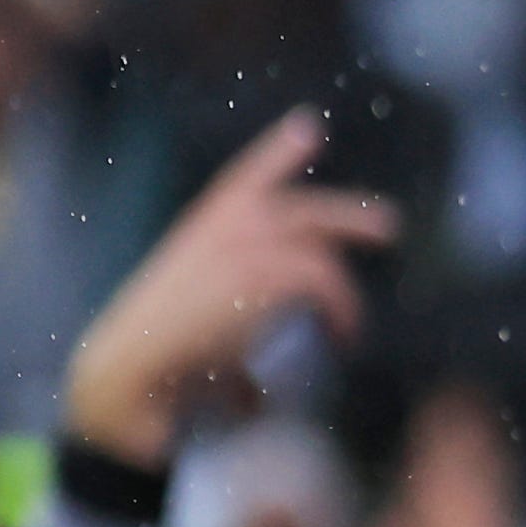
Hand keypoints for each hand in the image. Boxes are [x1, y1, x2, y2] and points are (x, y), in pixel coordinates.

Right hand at [58, 111, 398, 470]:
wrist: (137, 363)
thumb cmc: (162, 358)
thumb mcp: (198, 326)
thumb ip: (234, 341)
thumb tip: (258, 401)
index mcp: (205, 226)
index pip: (247, 174)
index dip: (278, 149)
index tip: (307, 124)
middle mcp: (227, 224)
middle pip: (307, 209)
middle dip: (350, 215)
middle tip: (388, 226)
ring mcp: (248, 241)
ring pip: (323, 255)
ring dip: (343, 297)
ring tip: (348, 329)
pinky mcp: (268, 267)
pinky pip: (327, 281)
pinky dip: (342, 311)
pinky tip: (343, 337)